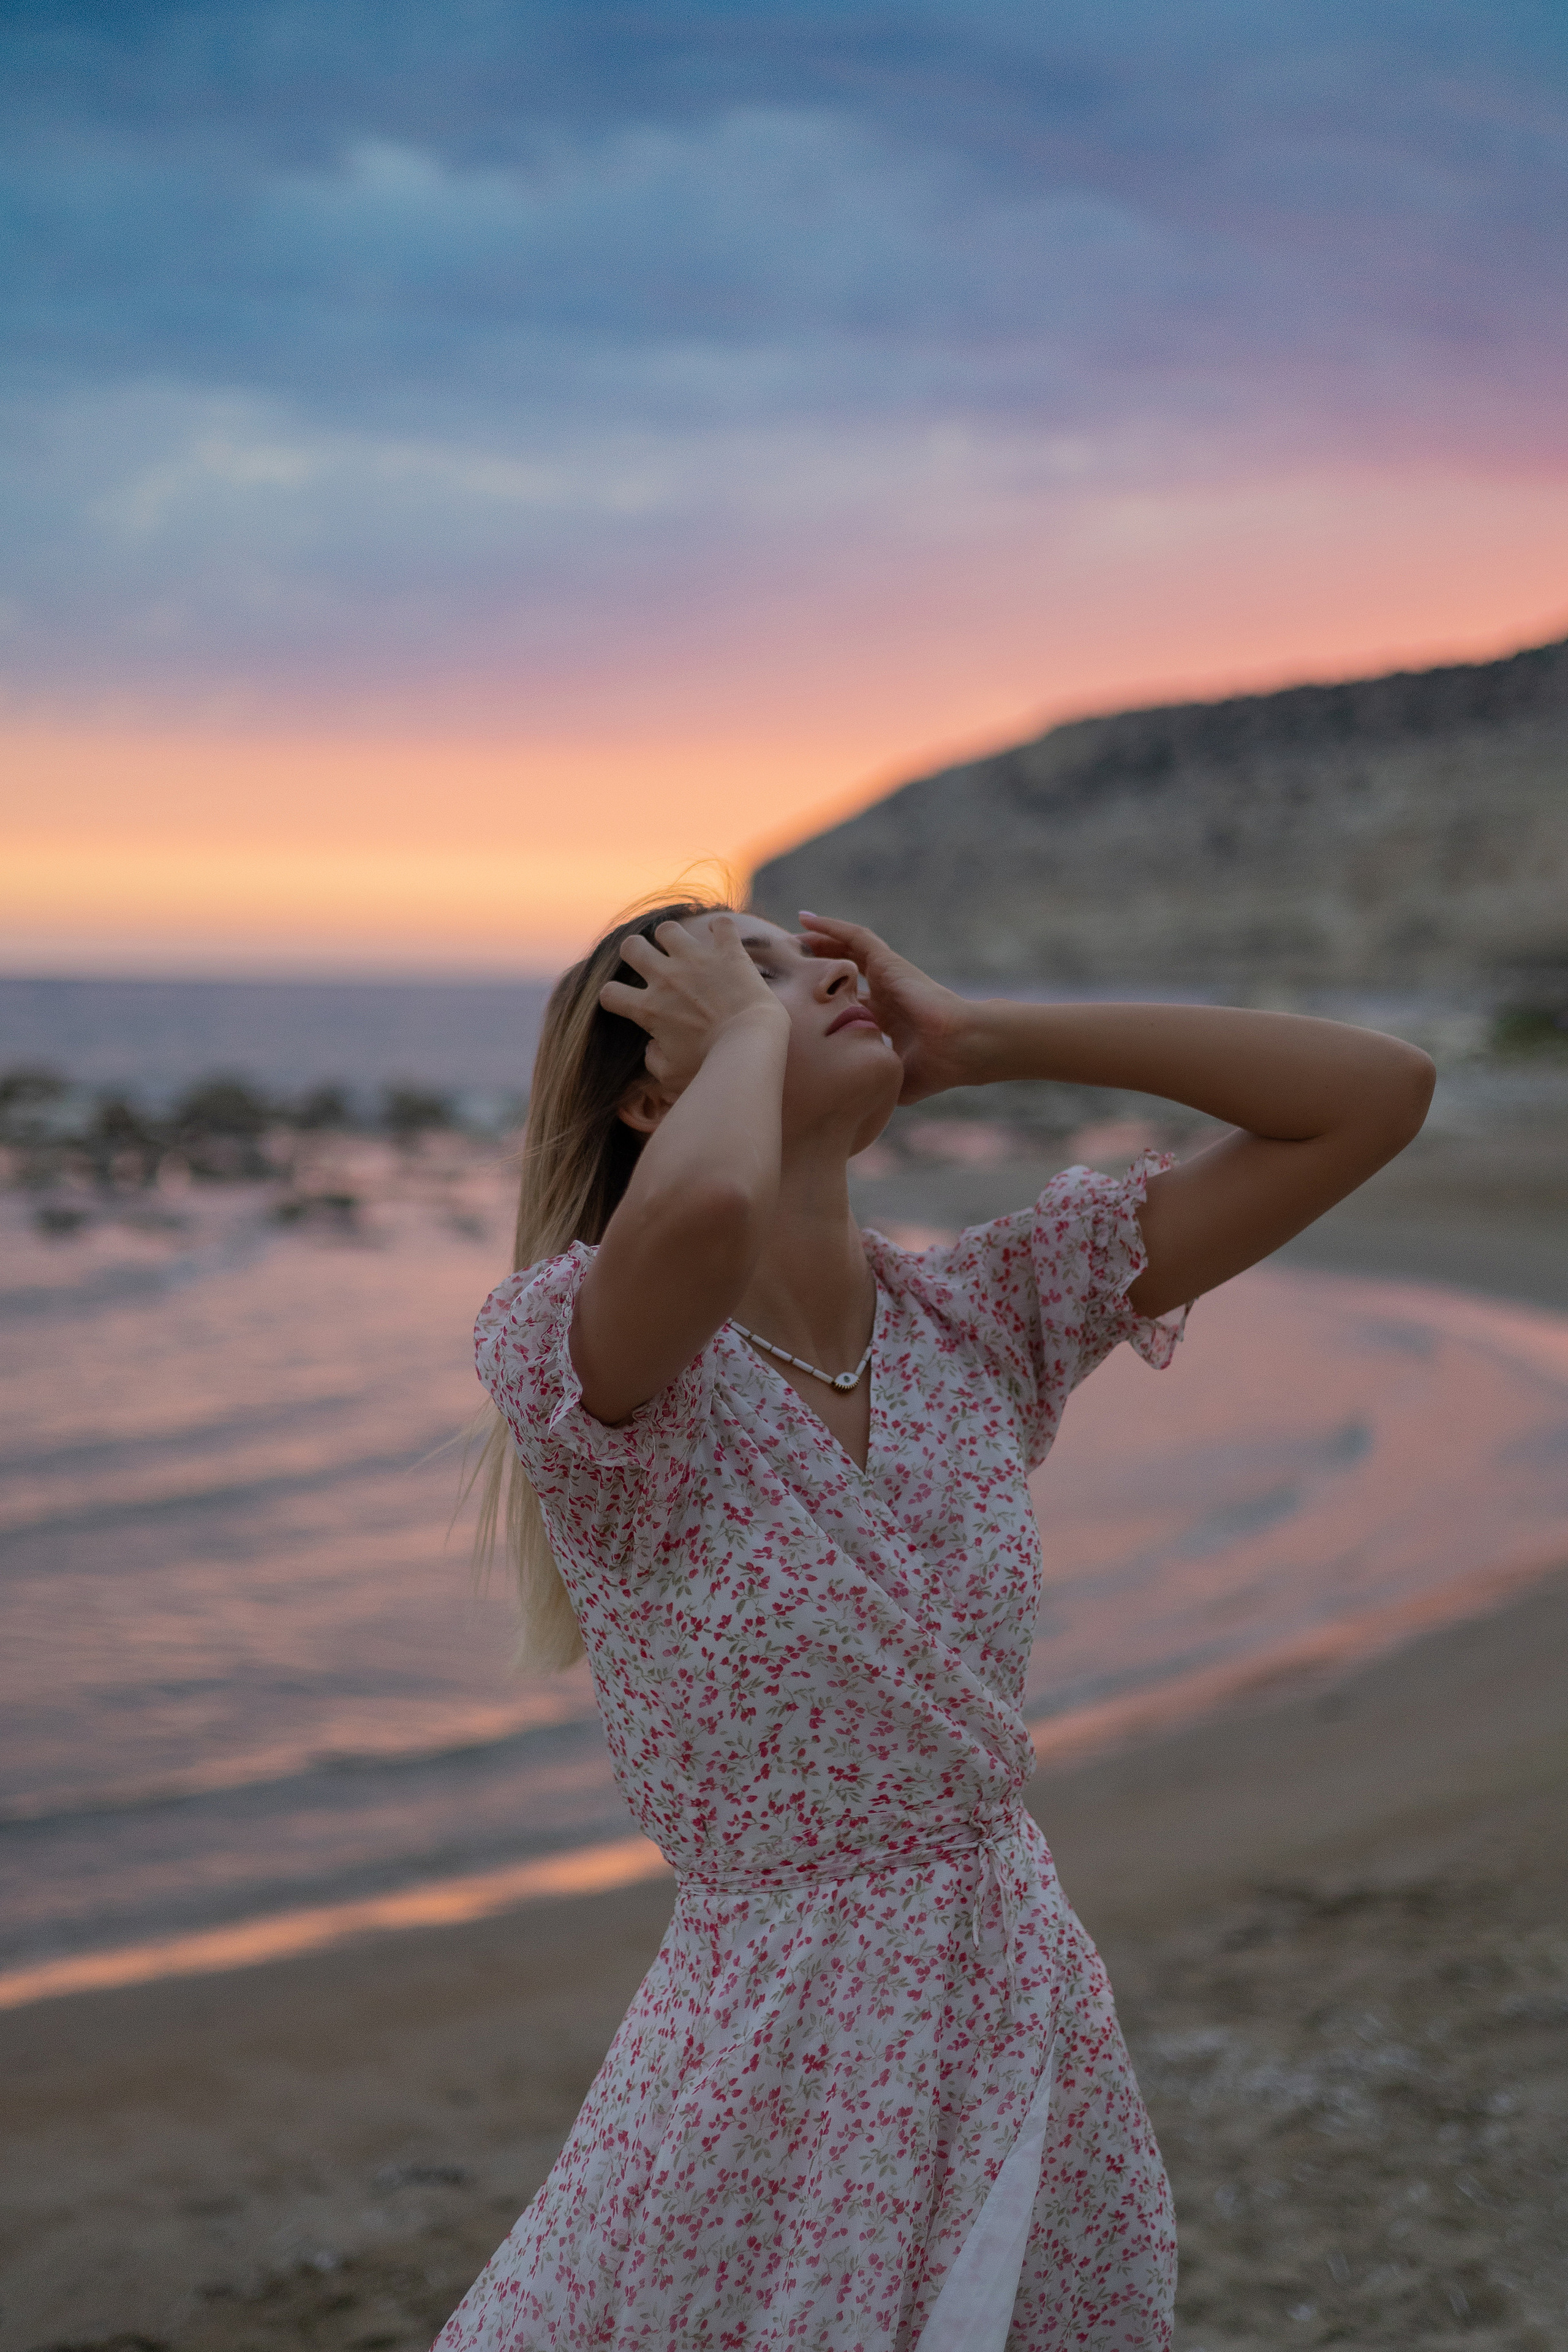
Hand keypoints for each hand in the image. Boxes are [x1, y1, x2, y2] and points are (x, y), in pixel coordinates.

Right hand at [599, 916, 784, 1097]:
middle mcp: (666, 978)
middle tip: (651, 963)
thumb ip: (653, 1060)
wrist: (750, 1045)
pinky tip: (721, 935)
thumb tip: (652, 1046)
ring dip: (671, 937)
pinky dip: (721, 928)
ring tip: (682, 947)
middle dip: (636, 952)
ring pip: (667, 928)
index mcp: (649, 1008)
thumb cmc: (711, 1066)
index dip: (613, 996)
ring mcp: (696, 960)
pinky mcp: (727, 952)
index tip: (626, 1001)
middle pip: (630, 946)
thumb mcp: (671, 1075)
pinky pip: (721, 925)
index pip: (609, 993)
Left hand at [797, 911, 973, 1104]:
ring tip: (791, 933)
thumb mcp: (892, 1076)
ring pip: (846, 949)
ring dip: (819, 940)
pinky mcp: (889, 961)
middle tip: (786, 962)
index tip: (796, 999)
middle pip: (843, 971)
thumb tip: (846, 1100)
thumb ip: (870, 1079)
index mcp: (885, 1018)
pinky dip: (831, 926)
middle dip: (816, 965)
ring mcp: (888, 975)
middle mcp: (884, 993)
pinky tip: (807, 919)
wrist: (958, 1048)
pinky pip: (856, 937)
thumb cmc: (935, 1068)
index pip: (847, 1002)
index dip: (822, 999)